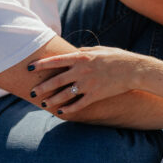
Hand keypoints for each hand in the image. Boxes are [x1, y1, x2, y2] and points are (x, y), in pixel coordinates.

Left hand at [30, 47, 145, 114]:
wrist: (134, 70)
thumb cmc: (117, 57)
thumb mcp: (98, 49)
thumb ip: (83, 51)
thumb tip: (72, 51)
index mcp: (81, 57)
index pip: (55, 61)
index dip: (40, 65)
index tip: (29, 68)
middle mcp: (81, 71)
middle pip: (56, 80)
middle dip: (42, 87)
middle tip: (31, 92)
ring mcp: (88, 84)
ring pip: (64, 95)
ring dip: (52, 100)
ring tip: (44, 104)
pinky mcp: (95, 95)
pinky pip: (78, 104)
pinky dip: (69, 110)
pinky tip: (61, 113)